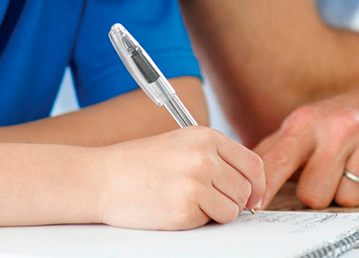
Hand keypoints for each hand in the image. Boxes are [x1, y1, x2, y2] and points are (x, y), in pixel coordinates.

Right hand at [96, 126, 264, 229]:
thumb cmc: (139, 164)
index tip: (253, 196)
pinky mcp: (185, 209)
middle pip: (245, 188)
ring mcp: (196, 183)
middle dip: (233, 200)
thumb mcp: (181, 144)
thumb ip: (215, 156)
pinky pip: (211, 222)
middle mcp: (204, 157)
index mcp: (205, 137)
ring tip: (187, 201)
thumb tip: (249, 184)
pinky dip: (198, 221)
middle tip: (208, 200)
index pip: (252, 163)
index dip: (257, 184)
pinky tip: (175, 208)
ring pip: (232, 209)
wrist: (102, 178)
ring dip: (216, 212)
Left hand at [254, 87, 358, 208]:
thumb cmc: (337, 122)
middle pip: (315, 195)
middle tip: (330, 173)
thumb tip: (240, 176)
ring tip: (355, 166)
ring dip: (352, 191)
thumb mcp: (301, 128)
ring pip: (350, 199)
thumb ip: (270, 154)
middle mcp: (339, 124)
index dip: (265, 187)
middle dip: (321, 192)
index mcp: (306, 122)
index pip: (279, 161)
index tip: (254, 205)